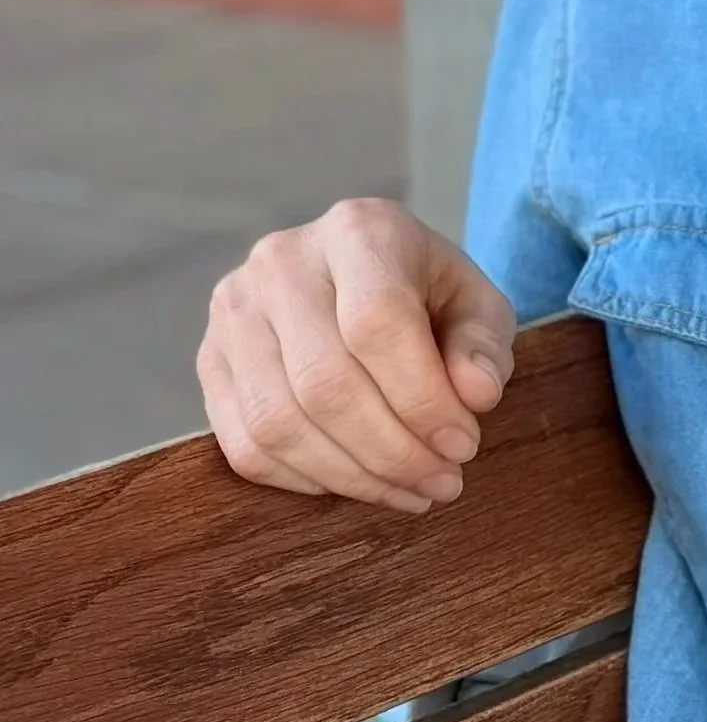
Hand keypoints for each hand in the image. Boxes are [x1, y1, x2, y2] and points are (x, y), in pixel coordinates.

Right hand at [198, 196, 515, 512]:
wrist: (362, 279)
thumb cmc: (427, 294)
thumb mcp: (476, 304)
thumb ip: (483, 344)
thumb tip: (476, 394)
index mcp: (358, 230)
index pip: (376, 322)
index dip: (422, 399)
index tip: (464, 444)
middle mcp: (282, 261)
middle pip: (324, 382)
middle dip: (392, 451)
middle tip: (443, 483)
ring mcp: (234, 311)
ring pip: (278, 421)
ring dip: (351, 476)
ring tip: (408, 490)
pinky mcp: (209, 360)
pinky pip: (244, 445)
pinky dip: (303, 481)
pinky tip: (355, 481)